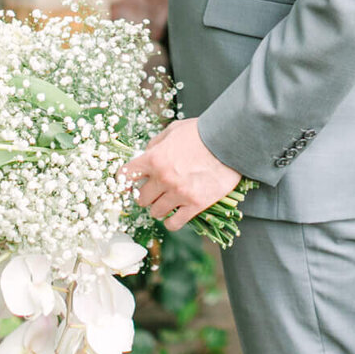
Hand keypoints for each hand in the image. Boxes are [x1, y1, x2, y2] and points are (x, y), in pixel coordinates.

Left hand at [121, 119, 241, 232]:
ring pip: (155, 212)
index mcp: (154, 158)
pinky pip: (174, 224)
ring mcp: (179, 193)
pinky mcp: (195, 205)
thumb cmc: (202, 132)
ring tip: (168, 201)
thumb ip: (157, 143)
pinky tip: (176, 213)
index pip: (125, 176)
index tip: (130, 183)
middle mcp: (163, 178)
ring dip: (159, 207)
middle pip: (140, 199)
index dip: (126, 181)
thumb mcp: (174, 130)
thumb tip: (147, 153)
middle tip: (155, 191)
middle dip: (146, 194)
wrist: (229, 141)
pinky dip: (172, 221)